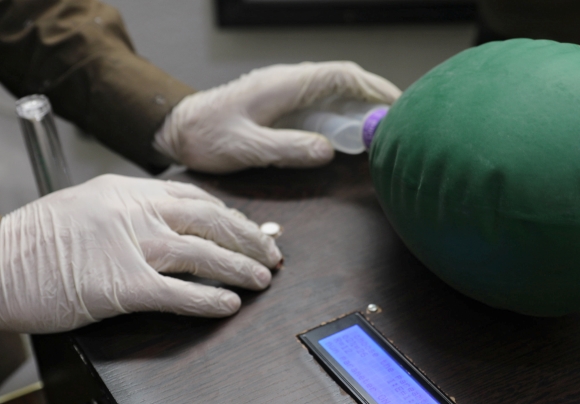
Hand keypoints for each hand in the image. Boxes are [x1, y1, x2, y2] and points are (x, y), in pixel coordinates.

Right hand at [0, 175, 280, 332]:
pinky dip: (209, 299)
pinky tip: (229, 304)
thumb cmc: (28, 244)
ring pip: (203, 254)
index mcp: (125, 190)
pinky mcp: (121, 285)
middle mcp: (134, 211)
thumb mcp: (82, 208)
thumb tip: (168, 231)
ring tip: (262, 279)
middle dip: (248, 239)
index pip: (194, 198)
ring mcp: (129, 246)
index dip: (231, 215)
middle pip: (210, 221)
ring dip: (240, 268)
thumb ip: (126, 214)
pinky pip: (179, 292)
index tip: (255, 228)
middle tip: (272, 254)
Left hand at [154, 62, 400, 173]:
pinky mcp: (282, 103)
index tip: (398, 105)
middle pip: (344, 81)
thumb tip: (327, 150)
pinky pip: (321, 102)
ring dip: (360, 105)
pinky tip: (351, 133)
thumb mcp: (246, 147)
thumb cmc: (206, 136)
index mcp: (284, 86)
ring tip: (383, 128)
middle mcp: (289, 82)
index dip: (374, 89)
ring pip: (335, 91)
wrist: (177, 128)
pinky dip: (342, 113)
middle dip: (375, 96)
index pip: (341, 77)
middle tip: (401, 120)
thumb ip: (287, 148)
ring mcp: (286, 91)